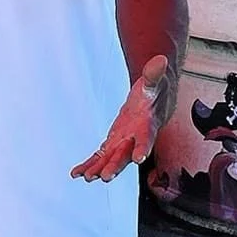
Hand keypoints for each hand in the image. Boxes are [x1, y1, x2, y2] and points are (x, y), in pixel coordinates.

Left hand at [71, 54, 172, 180]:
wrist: (153, 104)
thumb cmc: (154, 93)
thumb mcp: (153, 82)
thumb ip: (154, 74)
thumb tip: (160, 58)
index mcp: (147, 126)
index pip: (146, 139)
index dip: (142, 148)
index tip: (139, 159)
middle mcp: (135, 139)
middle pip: (125, 155)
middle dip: (115, 166)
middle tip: (104, 177)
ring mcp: (122, 144)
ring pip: (110, 160)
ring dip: (99, 169)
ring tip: (87, 178)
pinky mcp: (112, 144)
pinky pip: (99, 157)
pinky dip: (89, 165)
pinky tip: (76, 173)